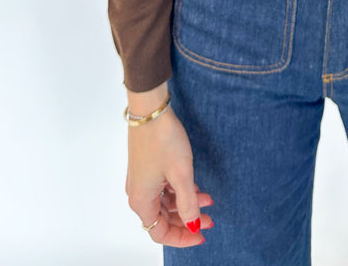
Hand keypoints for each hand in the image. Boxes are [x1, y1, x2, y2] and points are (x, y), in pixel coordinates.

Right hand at [126, 103, 213, 245]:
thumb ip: (188, 203)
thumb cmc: (163, 140)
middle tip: (209, 219)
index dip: (181, 237)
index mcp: (141, 201)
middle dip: (187, 220)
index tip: (200, 234)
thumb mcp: (181, 175)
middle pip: (162, 219)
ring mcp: (142, 179)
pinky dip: (180, 190)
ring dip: (186, 203)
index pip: (160, 233)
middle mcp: (138, 193)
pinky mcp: (148, 167)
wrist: (151, 110)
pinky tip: (197, 187)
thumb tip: (192, 224)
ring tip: (208, 200)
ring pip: (165, 202)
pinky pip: (164, 188)